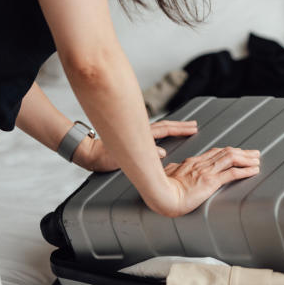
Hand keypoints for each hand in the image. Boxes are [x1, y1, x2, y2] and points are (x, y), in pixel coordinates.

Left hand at [73, 118, 199, 171]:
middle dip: (180, 126)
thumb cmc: (102, 158)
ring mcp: (136, 134)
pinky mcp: (133, 139)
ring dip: (173, 128)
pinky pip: (153, 133)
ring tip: (184, 128)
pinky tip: (166, 137)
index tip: (193, 128)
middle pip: (165, 125)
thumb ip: (142, 156)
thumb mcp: (122, 159)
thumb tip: (162, 153)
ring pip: (159, 128)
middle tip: (194, 125)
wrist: (89, 154)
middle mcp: (139, 132)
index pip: (165, 129)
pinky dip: (163, 132)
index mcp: (139, 136)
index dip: (180, 129)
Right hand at [164, 147, 260, 212]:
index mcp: (192, 162)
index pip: (215, 153)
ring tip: (257, 160)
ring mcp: (207, 172)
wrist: (161, 196)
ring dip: (247, 159)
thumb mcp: (166, 174)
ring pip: (231, 159)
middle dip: (242, 152)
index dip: (229, 151)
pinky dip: (245, 171)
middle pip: (226, 153)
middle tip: (254, 153)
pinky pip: (232, 173)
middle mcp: (201, 164)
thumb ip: (173, 169)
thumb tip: (173, 167)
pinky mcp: (210, 182)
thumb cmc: (160, 189)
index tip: (238, 152)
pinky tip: (253, 170)